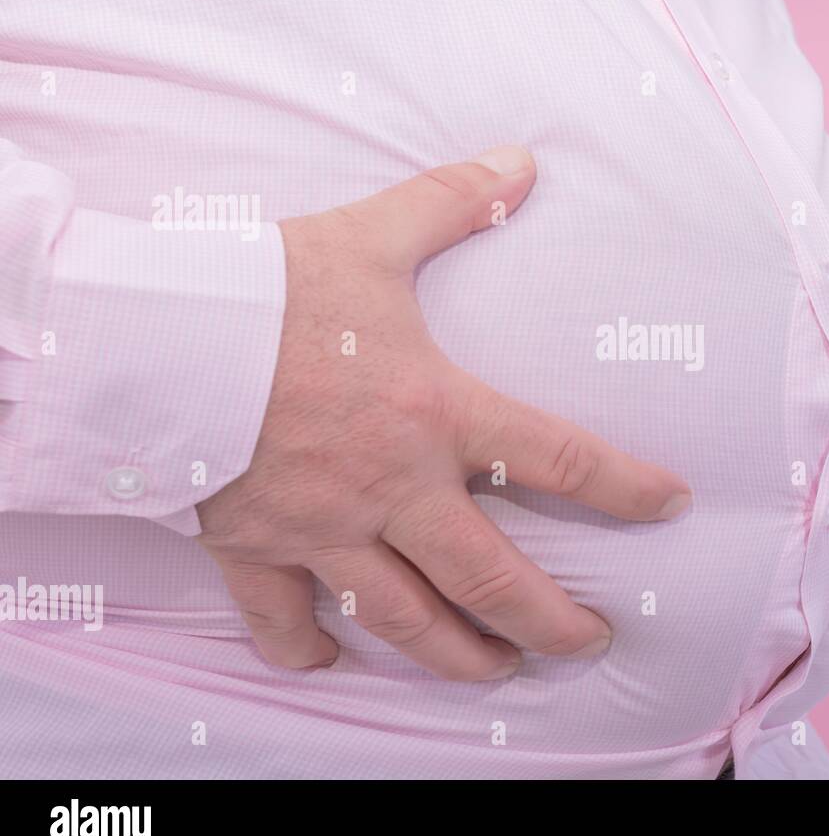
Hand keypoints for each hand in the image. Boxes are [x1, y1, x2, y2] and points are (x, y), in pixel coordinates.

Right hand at [196, 146, 690, 679]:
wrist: (151, 336)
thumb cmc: (265, 289)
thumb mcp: (370, 236)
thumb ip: (452, 203)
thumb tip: (520, 162)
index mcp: (435, 413)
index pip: (559, 459)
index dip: (626, 487)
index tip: (669, 505)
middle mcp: (393, 487)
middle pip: (492, 579)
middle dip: (550, 623)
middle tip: (587, 643)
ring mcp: (324, 528)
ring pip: (407, 618)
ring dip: (458, 655)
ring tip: (497, 674)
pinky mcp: (255, 546)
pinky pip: (283, 616)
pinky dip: (305, 645)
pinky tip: (327, 658)